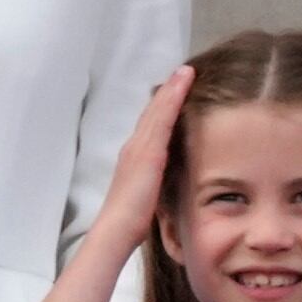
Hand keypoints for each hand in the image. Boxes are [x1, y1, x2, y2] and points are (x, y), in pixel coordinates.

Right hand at [86, 66, 194, 249]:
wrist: (116, 229)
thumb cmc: (129, 221)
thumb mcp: (146, 196)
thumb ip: (154, 184)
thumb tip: (165, 185)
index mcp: (134, 158)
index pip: (149, 126)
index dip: (161, 107)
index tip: (174, 91)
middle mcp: (133, 146)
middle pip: (152, 112)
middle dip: (166, 91)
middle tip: (181, 72)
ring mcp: (139, 147)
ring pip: (157, 110)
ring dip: (171, 89)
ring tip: (185, 72)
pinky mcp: (149, 152)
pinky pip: (163, 117)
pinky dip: (172, 98)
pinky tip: (183, 85)